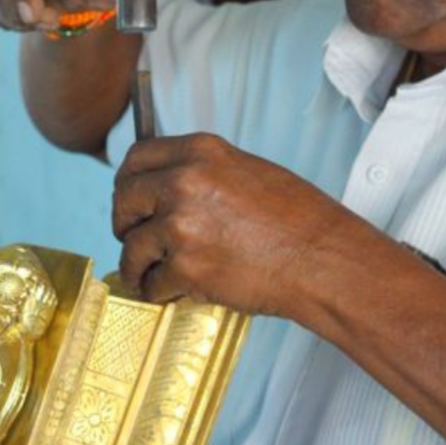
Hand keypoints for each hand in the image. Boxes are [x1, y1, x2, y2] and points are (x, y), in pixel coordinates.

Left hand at [111, 133, 366, 316]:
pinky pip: (151, 282)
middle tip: (132, 237)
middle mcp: (184, 182)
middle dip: (123, 223)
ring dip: (137, 265)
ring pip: (132, 246)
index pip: (137, 158)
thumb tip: (167, 186)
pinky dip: (157, 291)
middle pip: (124, 199)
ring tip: (149, 275)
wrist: (322, 260)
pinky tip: (169, 292)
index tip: (129, 198)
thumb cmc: (298, 221)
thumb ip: (201, 173)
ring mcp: (181, 225)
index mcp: (200, 152)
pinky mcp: (185, 267)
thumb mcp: (246, 171)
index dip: (127, 182)